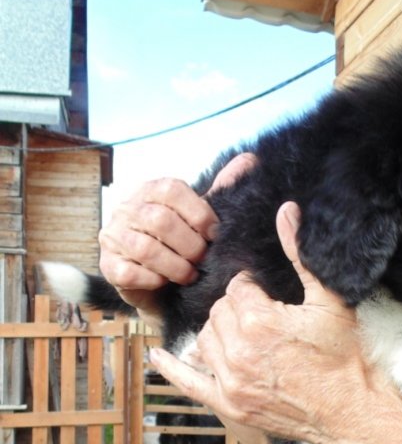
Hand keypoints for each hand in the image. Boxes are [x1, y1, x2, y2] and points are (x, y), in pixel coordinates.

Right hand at [98, 153, 257, 320]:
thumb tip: (250, 159)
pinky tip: (165, 282)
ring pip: (146, 249)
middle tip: (203, 258)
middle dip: (190, 245)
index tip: (215, 234)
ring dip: (175, 266)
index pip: (172, 191)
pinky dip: (154, 280)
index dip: (199, 214)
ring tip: (190, 274)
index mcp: (152, 190)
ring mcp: (114, 236)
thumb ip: (221, 189)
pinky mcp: (107, 265)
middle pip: (161, 221)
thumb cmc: (183, 243)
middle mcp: (128, 208)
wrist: (161, 284)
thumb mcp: (201, 215)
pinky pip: (129, 273)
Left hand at [150, 202, 367, 443]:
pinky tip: (159, 357)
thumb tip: (286, 210)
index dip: (253, 289)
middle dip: (236, 309)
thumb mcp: (329, 300)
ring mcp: (232, 381)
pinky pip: (190, 384)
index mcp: (260, 321)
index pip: (237, 289)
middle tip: (261, 314)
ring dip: (219, 332)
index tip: (267, 295)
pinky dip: (172, 369)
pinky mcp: (231, 405)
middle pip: (218, 312)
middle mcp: (239, 351)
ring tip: (244, 333)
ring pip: (205, 339)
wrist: (350, 409)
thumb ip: (301, 255)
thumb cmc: (344, 354)